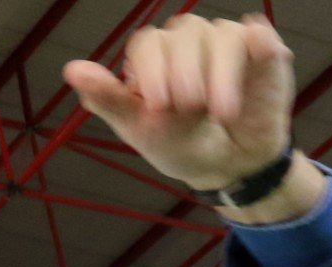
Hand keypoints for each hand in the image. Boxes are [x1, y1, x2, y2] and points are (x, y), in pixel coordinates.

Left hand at [65, 13, 293, 191]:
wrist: (229, 168)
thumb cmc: (180, 145)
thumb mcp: (140, 128)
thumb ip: (109, 99)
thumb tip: (71, 69)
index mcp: (153, 58)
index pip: (148, 45)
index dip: (152, 71)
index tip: (158, 105)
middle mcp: (187, 43)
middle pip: (185, 34)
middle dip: (185, 71)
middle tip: (189, 107)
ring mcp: (224, 45)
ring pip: (221, 35)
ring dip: (221, 73)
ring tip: (221, 113)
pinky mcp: (261, 52)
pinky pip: (257, 35)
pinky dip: (257, 44)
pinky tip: (256, 58)